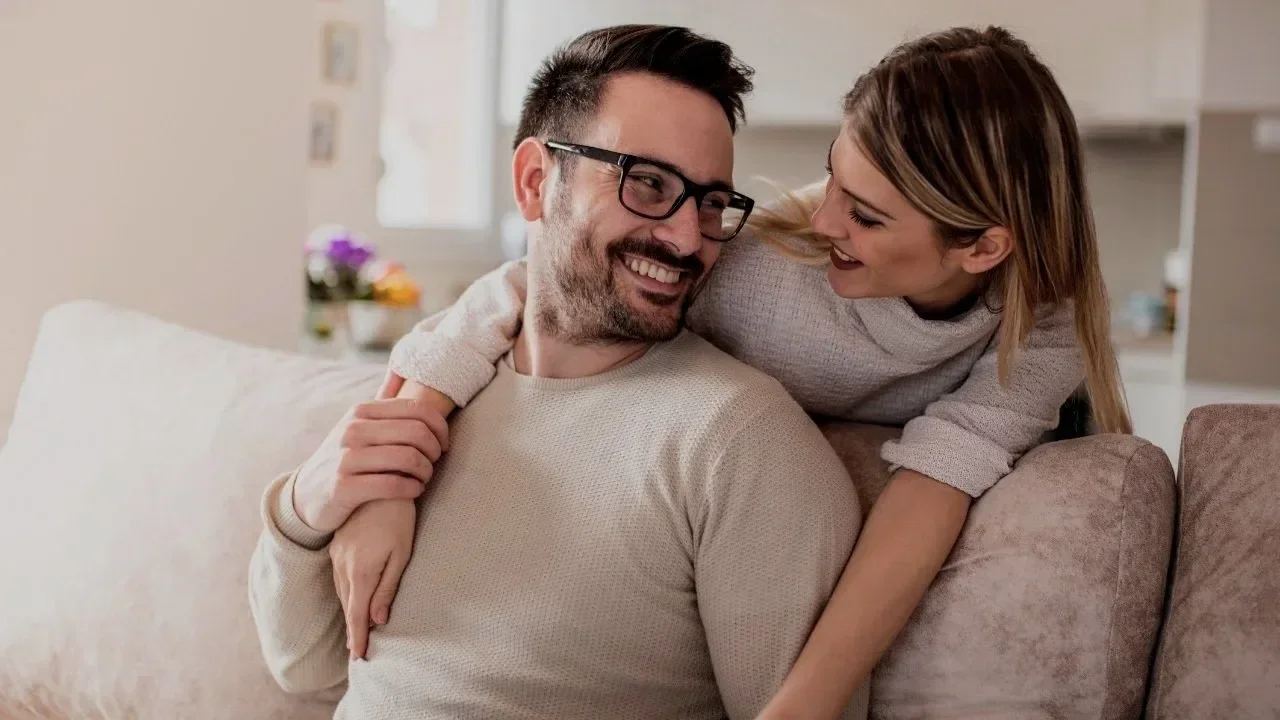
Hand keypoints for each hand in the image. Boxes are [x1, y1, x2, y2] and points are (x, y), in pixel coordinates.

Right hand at [292, 389, 448, 533]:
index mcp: (361, 411)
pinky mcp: (343, 487)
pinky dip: (413, 488)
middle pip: (417, 433)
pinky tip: (414, 490)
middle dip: (435, 451)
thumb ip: (383, 408)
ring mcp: (346, 458)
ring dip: (426, 472)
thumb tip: (402, 374)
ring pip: (409, 459)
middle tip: (434, 463)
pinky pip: (394, 485)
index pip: (418, 409)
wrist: (306, 494)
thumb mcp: (358, 427)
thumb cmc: (346, 458)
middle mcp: (352, 430)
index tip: (444, 445)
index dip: (441, 428)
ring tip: (424, 478)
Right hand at [331, 498, 417, 658]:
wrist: (377, 482)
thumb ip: (387, 587)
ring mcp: (337, 555)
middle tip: (356, 653)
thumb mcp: (400, 553)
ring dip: (348, 612)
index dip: (358, 638)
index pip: (357, 615)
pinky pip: (339, 578)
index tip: (359, 658)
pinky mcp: (337, 545)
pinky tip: (351, 598)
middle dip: (352, 630)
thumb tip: (379, 620)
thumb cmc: (398, 517)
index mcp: (360, 572)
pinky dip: (345, 594)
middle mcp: (343, 566)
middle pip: (347, 606)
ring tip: (354, 632)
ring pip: (341, 592)